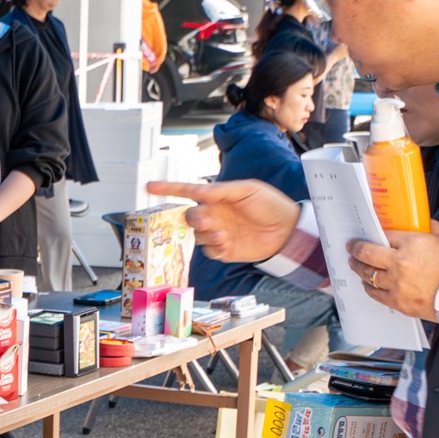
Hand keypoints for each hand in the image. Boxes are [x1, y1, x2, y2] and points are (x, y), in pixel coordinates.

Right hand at [146, 179, 299, 263]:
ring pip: (197, 235)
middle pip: (189, 216)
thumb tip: (199, 191)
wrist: (289, 230)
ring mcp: (217, 232)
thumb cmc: (271, 205)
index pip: (187, 192)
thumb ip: (222, 190)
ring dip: (205, 234)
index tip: (149, 187)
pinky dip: (214, 247)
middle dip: (193, 219)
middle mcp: (214, 214)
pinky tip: (227, 243)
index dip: (168, 189)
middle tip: (205, 221)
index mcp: (217, 197)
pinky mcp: (224, 250)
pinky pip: (209, 250)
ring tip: (223, 234)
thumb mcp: (248, 190)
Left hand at [347, 227, 438, 321]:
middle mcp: (399, 264)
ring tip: (355, 265)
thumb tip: (421, 223)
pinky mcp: (398, 302)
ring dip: (359, 268)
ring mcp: (396, 284)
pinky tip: (367, 284)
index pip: (385, 235)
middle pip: (367, 254)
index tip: (368, 234)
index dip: (375, 234)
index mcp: (413, 244)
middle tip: (350, 247)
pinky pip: (375, 294)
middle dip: (355, 249)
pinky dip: (369, 287)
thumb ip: (432, 229)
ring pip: (367, 274)